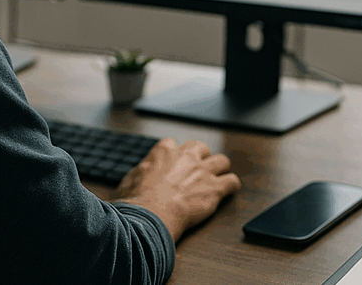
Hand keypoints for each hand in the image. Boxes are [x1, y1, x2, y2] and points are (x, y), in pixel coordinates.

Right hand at [112, 138, 241, 241]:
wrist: (149, 217)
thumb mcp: (129, 180)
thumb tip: (140, 176)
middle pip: (201, 147)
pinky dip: (232, 186)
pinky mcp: (215, 188)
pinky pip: (232, 182)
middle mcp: (186, 157)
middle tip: (197, 170)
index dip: (175, 157)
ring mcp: (202, 171)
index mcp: (163, 152)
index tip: (174, 166)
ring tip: (217, 179)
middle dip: (201, 157)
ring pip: (222, 160)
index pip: (174, 145)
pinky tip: (228, 192)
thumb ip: (140, 173)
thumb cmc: (136, 202)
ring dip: (220, 169)